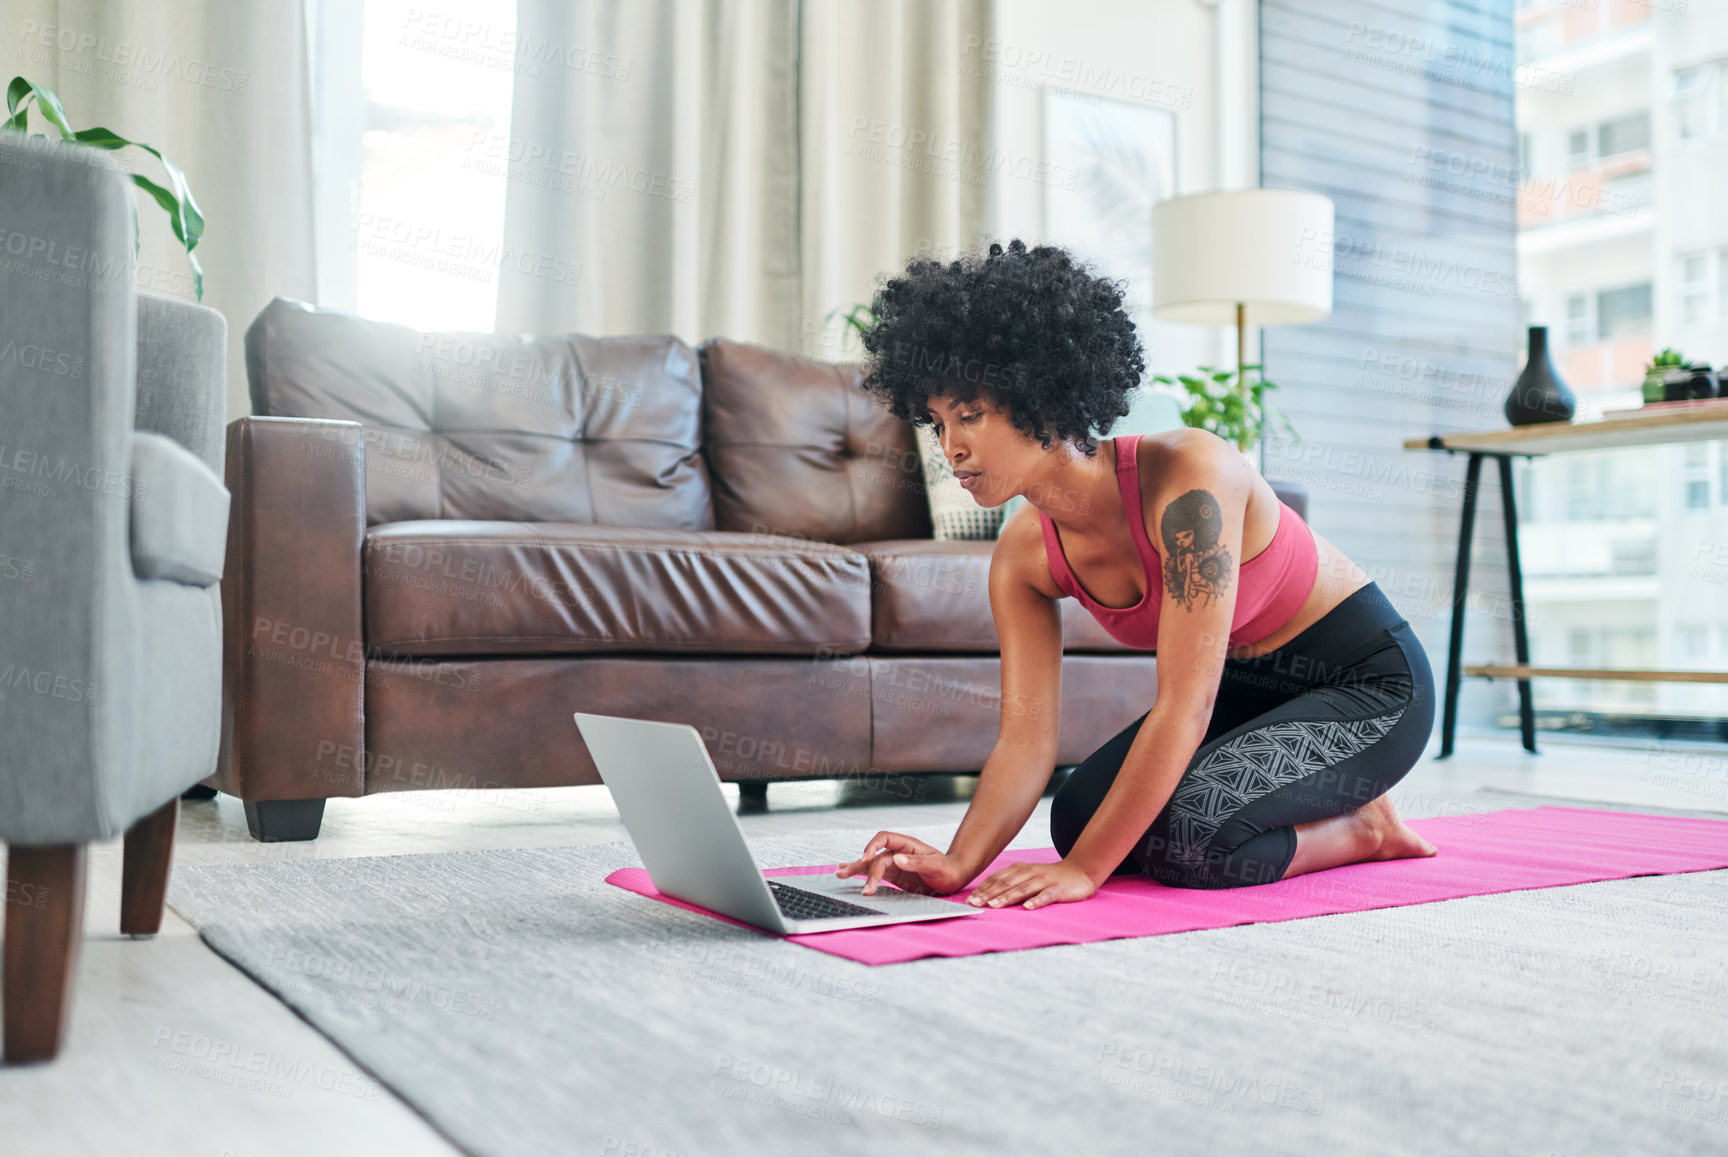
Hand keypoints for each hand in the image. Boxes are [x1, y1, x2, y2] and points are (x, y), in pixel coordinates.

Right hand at [835, 831, 974, 896]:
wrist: (954, 877)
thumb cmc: (948, 870)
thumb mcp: (936, 866)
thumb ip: (916, 862)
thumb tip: (896, 859)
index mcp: (907, 845)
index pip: (884, 838)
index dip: (873, 846)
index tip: (867, 859)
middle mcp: (897, 852)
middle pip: (874, 856)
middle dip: (863, 868)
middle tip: (861, 886)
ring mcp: (894, 863)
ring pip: (870, 864)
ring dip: (855, 868)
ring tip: (839, 873)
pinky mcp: (893, 875)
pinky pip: (874, 872)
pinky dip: (860, 873)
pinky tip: (848, 870)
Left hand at [964, 859, 1096, 909]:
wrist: (1079, 871)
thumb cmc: (1049, 878)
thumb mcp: (1027, 876)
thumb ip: (1010, 883)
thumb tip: (986, 896)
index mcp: (1020, 869)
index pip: (997, 879)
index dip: (982, 889)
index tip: (969, 900)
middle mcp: (1030, 872)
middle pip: (1006, 884)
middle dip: (989, 894)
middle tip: (975, 904)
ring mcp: (1044, 880)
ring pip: (1023, 889)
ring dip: (1007, 898)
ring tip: (994, 906)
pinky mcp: (1058, 889)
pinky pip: (1046, 895)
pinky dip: (1037, 901)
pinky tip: (1028, 908)